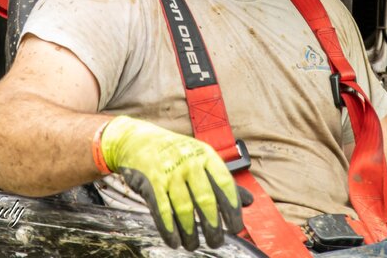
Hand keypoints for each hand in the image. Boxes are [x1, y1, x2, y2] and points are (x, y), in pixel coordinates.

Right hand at [99, 116, 242, 249]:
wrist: (137, 139)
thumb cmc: (175, 152)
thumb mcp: (201, 158)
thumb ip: (223, 180)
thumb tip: (249, 201)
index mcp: (205, 155)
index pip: (224, 184)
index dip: (232, 207)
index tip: (236, 227)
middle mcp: (189, 163)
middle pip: (205, 199)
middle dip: (213, 225)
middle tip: (217, 242)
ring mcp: (169, 172)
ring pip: (183, 208)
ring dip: (190, 231)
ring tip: (194, 245)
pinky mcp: (151, 182)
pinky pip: (162, 210)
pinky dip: (169, 229)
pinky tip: (175, 241)